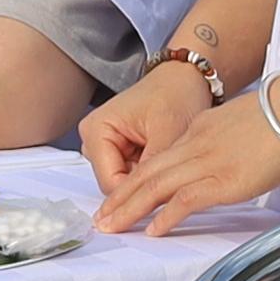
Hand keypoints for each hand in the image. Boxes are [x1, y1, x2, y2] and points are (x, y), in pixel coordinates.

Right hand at [73, 56, 217, 199]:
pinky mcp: (120, 152)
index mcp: (96, 130)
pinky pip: (134, 177)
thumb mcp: (168, 131)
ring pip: (126, 184)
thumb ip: (156, 167)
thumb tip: (153, 199)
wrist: (185, 80)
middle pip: (115, 185)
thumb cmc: (175, 93)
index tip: (163, 200)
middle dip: (144, 186)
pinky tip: (165, 161)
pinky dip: (152, 174)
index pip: (110, 183)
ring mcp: (106, 147)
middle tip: (172, 174)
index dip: (138, 196)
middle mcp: (95, 139)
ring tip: (170, 160)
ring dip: (149, 180)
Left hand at [86, 89, 279, 233]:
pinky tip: (152, 231)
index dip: (137, 179)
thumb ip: (228, 139)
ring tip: (111, 227)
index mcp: (200, 131)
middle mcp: (196, 146)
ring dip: (130, 209)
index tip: (122, 195)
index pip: (160, 158)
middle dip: (120, 197)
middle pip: (147, 173)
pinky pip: (184, 200)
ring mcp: (207, 163)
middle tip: (101, 218)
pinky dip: (165, 217)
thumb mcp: (244, 123)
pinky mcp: (223, 180)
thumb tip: (231, 156)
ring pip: (156, 187)